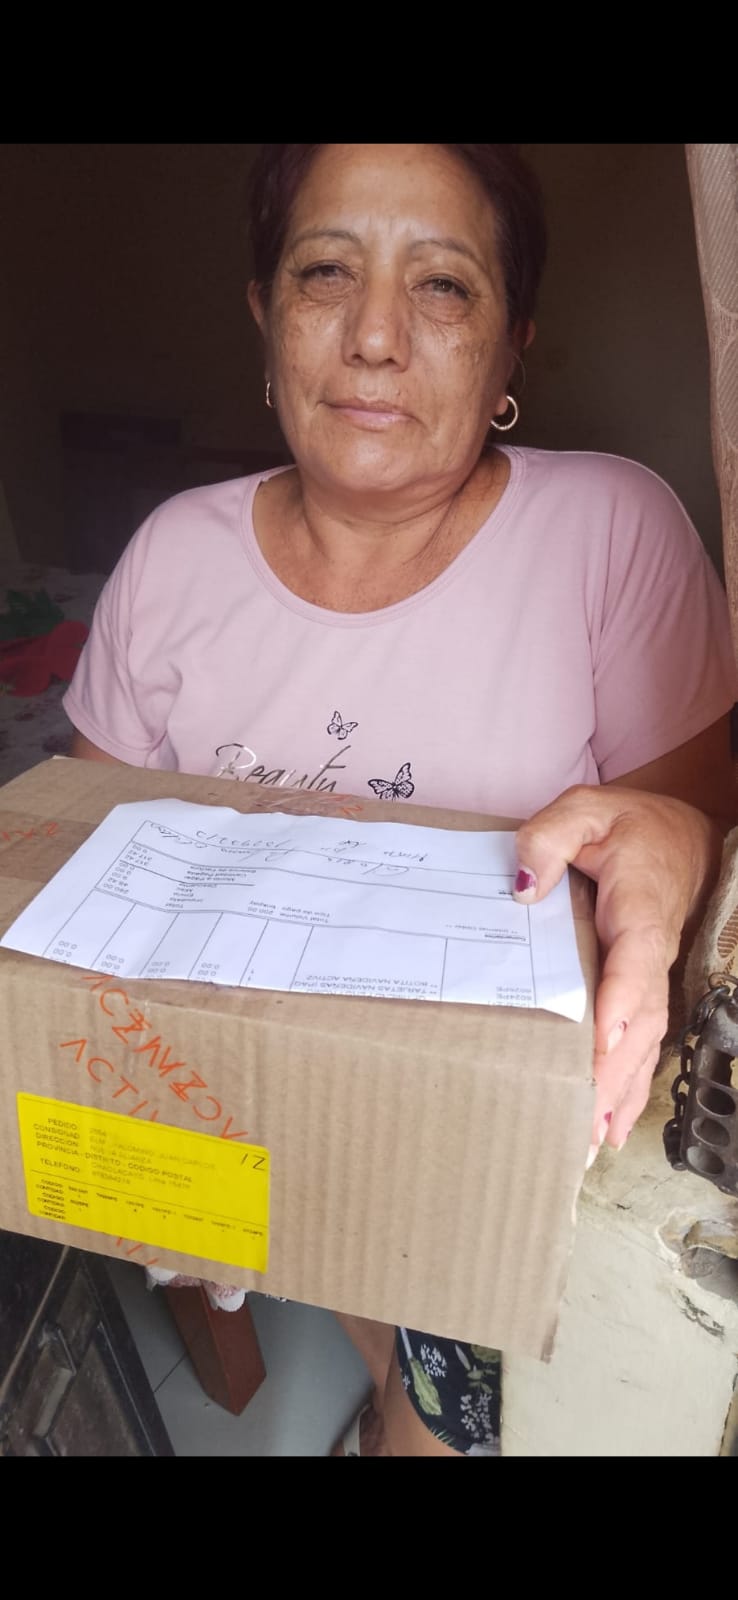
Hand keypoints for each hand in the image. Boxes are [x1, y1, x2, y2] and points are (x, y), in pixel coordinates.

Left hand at [513, 786, 722, 1155]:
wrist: (682, 837)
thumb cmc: (629, 825)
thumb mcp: (587, 808)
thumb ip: (551, 837)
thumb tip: (523, 888)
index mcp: (639, 911)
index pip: (636, 963)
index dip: (621, 1004)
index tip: (601, 1043)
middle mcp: (651, 955)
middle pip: (640, 1023)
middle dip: (614, 1075)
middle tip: (584, 1122)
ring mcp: (652, 979)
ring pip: (642, 1044)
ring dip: (619, 1095)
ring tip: (590, 1144)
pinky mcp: (644, 993)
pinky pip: (641, 1045)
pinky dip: (628, 1089)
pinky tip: (607, 1127)